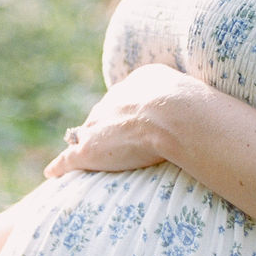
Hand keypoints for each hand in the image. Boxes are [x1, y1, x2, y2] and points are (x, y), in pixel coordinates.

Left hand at [44, 63, 194, 178]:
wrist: (173, 115)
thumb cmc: (192, 106)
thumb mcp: (193, 92)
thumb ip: (190, 100)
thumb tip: (203, 110)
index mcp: (138, 82)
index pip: (127, 98)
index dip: (129, 112)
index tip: (131, 120)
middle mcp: (113, 100)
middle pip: (104, 115)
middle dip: (105, 126)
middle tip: (109, 140)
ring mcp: (100, 124)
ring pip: (85, 135)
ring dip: (83, 144)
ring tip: (79, 154)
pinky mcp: (90, 149)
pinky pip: (69, 158)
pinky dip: (61, 166)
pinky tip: (52, 173)